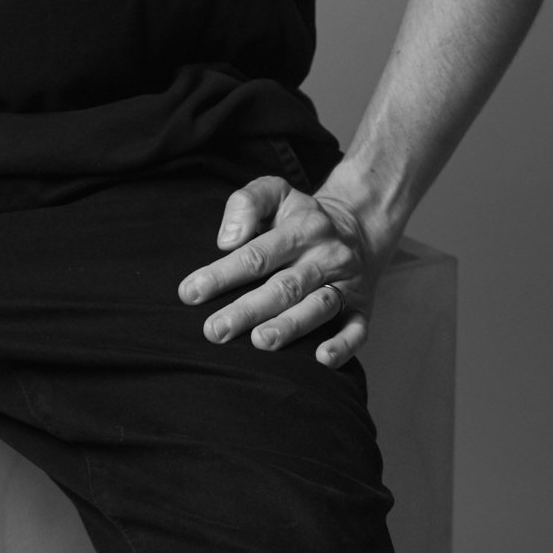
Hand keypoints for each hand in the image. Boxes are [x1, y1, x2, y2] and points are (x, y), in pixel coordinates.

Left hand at [178, 175, 391, 367]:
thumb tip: (226, 240)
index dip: (223, 274)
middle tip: (215, 330)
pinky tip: (321, 360)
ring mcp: (345, 284)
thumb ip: (247, 203)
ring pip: (317, 307)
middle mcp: (324, 257)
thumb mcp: (275, 191)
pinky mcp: (362, 309)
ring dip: (290, 327)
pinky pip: (357, 329)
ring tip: (260, 342)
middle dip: (248, 310)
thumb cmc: (301, 215)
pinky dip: (342, 346)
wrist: (360, 226)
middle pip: (284, 286)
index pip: (256, 254)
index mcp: (301, 228)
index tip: (190, 293)